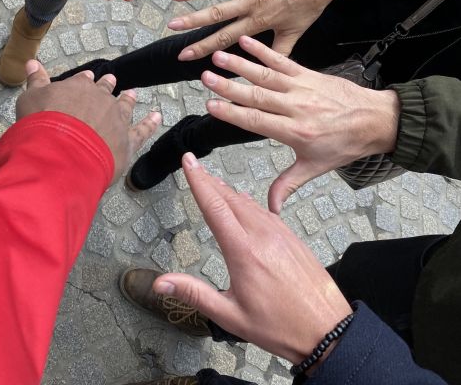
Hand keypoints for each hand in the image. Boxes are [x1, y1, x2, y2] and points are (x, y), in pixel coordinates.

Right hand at [16, 61, 160, 181]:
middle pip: (105, 90)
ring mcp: (116, 119)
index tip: (88, 78)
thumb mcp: (29, 98)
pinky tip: (157, 117)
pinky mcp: (127, 140)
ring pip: (125, 106)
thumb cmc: (41, 124)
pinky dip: (151, 123)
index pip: (82, 81)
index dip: (85, 80)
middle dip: (107, 85)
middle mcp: (100, 99)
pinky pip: (143, 130)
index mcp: (78, 87)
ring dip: (128, 99)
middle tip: (112, 81)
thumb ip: (35, 81)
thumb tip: (32, 62)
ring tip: (132, 93)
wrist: (60, 151)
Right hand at [154, 154, 352, 367]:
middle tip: (194, 165)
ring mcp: (281, 235)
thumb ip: (194, 294)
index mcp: (244, 252)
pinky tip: (244, 202)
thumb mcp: (230, 316)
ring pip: (249, 203)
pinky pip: (266, 212)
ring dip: (228, 190)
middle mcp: (263, 236)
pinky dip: (248, 202)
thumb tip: (161, 283)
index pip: (215, 206)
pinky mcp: (293, 239)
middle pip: (230, 198)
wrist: (330, 331)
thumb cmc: (281, 327)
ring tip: (213, 181)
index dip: (198, 181)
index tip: (188, 161)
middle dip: (209, 179)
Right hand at [168, 0, 359, 59]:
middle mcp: (251, 2)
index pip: (224, 38)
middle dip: (192, 21)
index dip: (202, 48)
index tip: (184, 55)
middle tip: (171, 26)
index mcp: (258, 21)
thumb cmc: (309, 4)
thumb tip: (265, 70)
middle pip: (216, 14)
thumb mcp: (295, 32)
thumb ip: (279, 51)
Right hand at [201, 36, 399, 211]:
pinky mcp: (308, 74)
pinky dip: (263, 50)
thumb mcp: (316, 167)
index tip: (210, 106)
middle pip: (256, 95)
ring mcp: (302, 88)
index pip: (256, 121)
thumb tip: (270, 208)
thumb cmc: (345, 144)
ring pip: (265, 75)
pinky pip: (282, 60)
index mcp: (295, 131)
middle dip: (229, 86)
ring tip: (218, 56)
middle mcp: (296, 107)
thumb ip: (288, 184)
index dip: (232, 113)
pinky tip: (245, 41)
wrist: (377, 120)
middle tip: (206, 78)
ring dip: (240, 64)